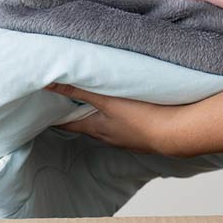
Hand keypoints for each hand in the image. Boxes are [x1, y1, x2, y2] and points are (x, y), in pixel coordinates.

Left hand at [45, 83, 187, 154]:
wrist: (178, 134)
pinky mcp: (143, 138)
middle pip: (86, 125)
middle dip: (77, 115)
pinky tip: (127, 113)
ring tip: (97, 104)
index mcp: (96, 129)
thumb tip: (50, 83)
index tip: (45, 110)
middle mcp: (108, 137)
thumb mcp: (107, 100)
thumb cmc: (143, 117)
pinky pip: (126, 128)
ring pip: (107, 127)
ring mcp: (126, 140)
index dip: (55, 117)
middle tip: (68, 103)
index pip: (68, 125)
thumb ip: (79, 90)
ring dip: (100, 117)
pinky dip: (120, 120)